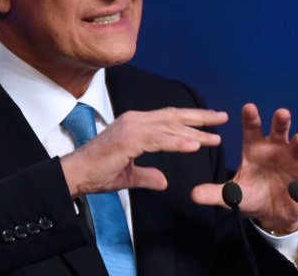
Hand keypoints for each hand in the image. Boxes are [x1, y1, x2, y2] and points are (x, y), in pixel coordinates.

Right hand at [60, 108, 226, 197]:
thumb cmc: (97, 173)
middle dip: (200, 117)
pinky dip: (177, 142)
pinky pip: (158, 140)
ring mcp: (131, 128)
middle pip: (174, 116)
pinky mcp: (128, 140)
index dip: (191, 119)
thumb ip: (147, 176)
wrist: (75, 175)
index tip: (212, 122)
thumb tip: (164, 181)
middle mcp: (134, 120)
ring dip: (194, 131)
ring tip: (215, 137)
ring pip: (169, 126)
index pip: (169, 118)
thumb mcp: (129, 175)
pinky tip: (194, 145)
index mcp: (135, 124)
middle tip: (222, 118)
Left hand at [191, 103, 297, 233]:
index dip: (251, 118)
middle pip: (278, 131)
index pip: (251, 129)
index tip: (249, 107)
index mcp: (254, 148)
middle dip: (280, 121)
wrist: (272, 213)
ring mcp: (292, 160)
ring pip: (297, 146)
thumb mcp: (231, 195)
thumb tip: (192, 194)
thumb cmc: (251, 195)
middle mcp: (274, 149)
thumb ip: (214, 193)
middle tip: (282, 113)